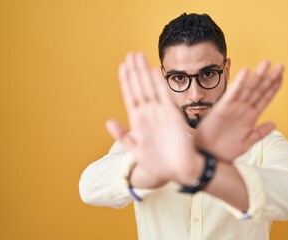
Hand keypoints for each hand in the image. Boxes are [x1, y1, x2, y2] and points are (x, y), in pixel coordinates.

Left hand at [106, 53, 202, 183]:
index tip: (122, 66)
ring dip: (143, 71)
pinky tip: (153, 71)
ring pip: (149, 87)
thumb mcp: (136, 150)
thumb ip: (123, 135)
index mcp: (138, 121)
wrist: (179, 169)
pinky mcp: (172, 114)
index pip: (130, 96)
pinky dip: (158, 83)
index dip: (126, 81)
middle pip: (139, 87)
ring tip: (138, 56)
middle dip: (134, 70)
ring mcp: (160, 112)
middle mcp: (148, 113)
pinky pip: (164, 95)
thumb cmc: (158, 163)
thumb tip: (108, 121)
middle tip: (130, 53)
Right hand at [196, 60, 283, 161]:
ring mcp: (233, 108)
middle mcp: (243, 109)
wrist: (209, 156)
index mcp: (250, 117)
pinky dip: (239, 83)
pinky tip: (246, 72)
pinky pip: (233, 93)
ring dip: (257, 76)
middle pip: (259, 90)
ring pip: (248, 89)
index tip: (282, 76)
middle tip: (281, 65)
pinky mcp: (222, 108)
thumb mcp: (247, 143)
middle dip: (269, 78)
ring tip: (267, 63)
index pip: (265, 99)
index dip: (274, 87)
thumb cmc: (226, 150)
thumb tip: (275, 124)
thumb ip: (260, 133)